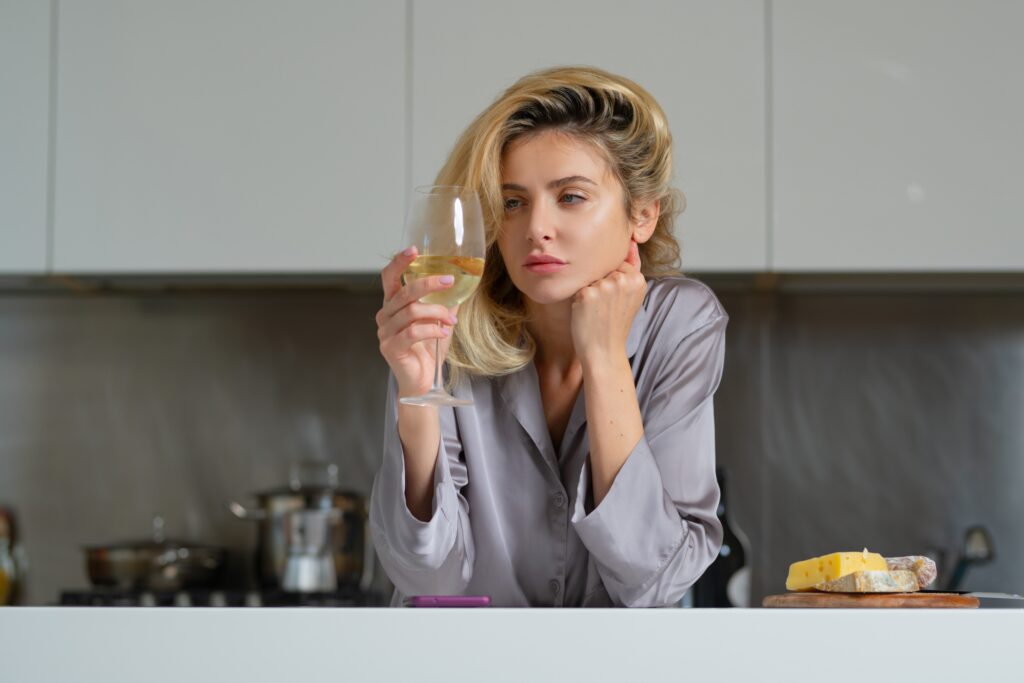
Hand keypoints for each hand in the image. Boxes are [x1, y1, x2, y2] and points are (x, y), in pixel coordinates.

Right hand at [376, 246, 458, 396]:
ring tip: (451, 320)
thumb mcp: (440, 322)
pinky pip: (413, 332)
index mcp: (393, 305)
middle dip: (429, 284)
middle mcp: (385, 316)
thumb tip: (464, 284)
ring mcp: (385, 332)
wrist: (422, 381)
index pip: (389, 278)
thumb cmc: (428, 350)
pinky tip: (443, 332)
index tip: (414, 250)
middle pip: (404, 292)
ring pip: (412, 312)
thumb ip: (446, 303)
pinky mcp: (390, 348)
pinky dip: (432, 329)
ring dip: (437, 313)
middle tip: (449, 281)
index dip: (399, 262)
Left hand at [570, 240, 646, 363]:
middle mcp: (624, 280)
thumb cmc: (614, 324)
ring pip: (589, 277)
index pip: (616, 265)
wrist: (605, 352)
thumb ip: (632, 269)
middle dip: (599, 286)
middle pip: (602, 269)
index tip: (614, 303)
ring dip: (588, 292)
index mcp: (638, 279)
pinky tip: (586, 313)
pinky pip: (577, 287)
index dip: (610, 283)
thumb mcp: (630, 296)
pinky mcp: (587, 294)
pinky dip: (578, 300)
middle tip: (604, 309)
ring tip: (596, 311)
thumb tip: (631, 242)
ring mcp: (605, 286)